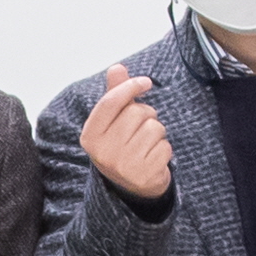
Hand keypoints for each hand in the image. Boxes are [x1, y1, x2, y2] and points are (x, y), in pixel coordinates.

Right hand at [81, 66, 172, 201]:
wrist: (130, 188)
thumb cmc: (120, 145)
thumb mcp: (112, 122)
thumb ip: (115, 94)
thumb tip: (117, 67)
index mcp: (90, 136)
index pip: (111, 102)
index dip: (130, 86)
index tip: (146, 82)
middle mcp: (104, 152)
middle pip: (136, 112)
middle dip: (146, 114)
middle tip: (141, 127)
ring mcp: (124, 166)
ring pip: (155, 128)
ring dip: (157, 132)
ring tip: (147, 143)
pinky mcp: (145, 175)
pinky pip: (165, 147)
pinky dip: (164, 149)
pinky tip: (153, 157)